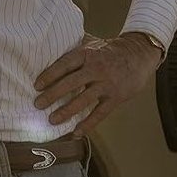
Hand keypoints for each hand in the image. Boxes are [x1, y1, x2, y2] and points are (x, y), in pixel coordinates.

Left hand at [33, 33, 163, 137]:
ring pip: (83, 100)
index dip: (50, 75)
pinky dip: (87, 124)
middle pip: (71, 83)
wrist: (140, 54)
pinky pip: (99, 113)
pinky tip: (76, 132)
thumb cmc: (111, 50)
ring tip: (52, 120)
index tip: (37, 85)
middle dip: (52, 95)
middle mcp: (96, 69)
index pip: (65, 64)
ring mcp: (106, 84)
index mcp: (87, 54)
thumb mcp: (93, 44)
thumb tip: (50, 53)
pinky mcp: (116, 97)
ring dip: (66, 111)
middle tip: (38, 104)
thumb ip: (75, 49)